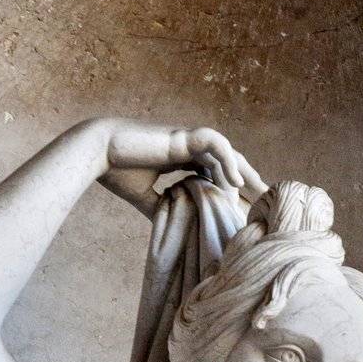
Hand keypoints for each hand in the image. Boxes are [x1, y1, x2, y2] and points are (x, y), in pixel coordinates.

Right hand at [93, 119, 267, 210]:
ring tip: (258, 192)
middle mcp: (186, 147)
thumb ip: (160, 206)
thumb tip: (170, 224)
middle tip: (265, 198)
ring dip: (243, 171)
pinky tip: (236, 181)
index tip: (245, 207)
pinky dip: (226, 160)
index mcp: (180, 158)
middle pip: (227, 160)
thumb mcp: (144, 197)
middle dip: (247, 178)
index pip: (215, 171)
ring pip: (225, 151)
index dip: (231, 187)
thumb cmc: (115, 171)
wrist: (97, 153)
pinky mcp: (180, 137)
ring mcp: (185, 139)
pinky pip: (212, 144)